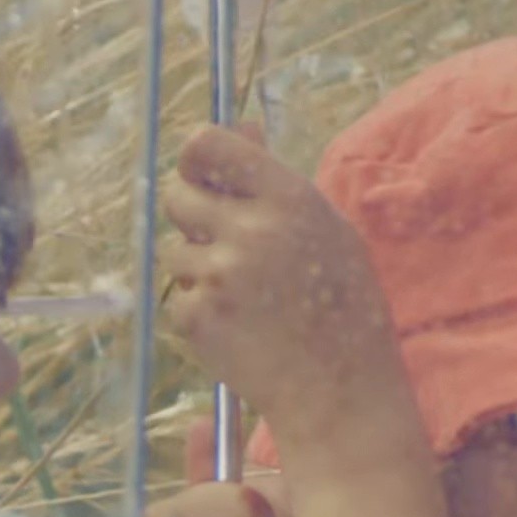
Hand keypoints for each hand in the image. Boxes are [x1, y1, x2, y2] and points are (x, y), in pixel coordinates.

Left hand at [161, 124, 406, 442]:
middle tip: (224, 244)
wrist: (341, 390)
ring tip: (245, 298)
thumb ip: (275, 181)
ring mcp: (221, 275)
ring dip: (199, 268)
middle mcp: (251, 230)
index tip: (203, 175)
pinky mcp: (199, 317)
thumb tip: (242, 127)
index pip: (206, 145)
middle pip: (177, 195)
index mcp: (288, 199)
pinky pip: (180, 298)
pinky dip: (201, 313)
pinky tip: (241, 329)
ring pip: (175, 251)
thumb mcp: (325, 228)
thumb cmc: (342, 307)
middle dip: (192, 215)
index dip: (196, 158)